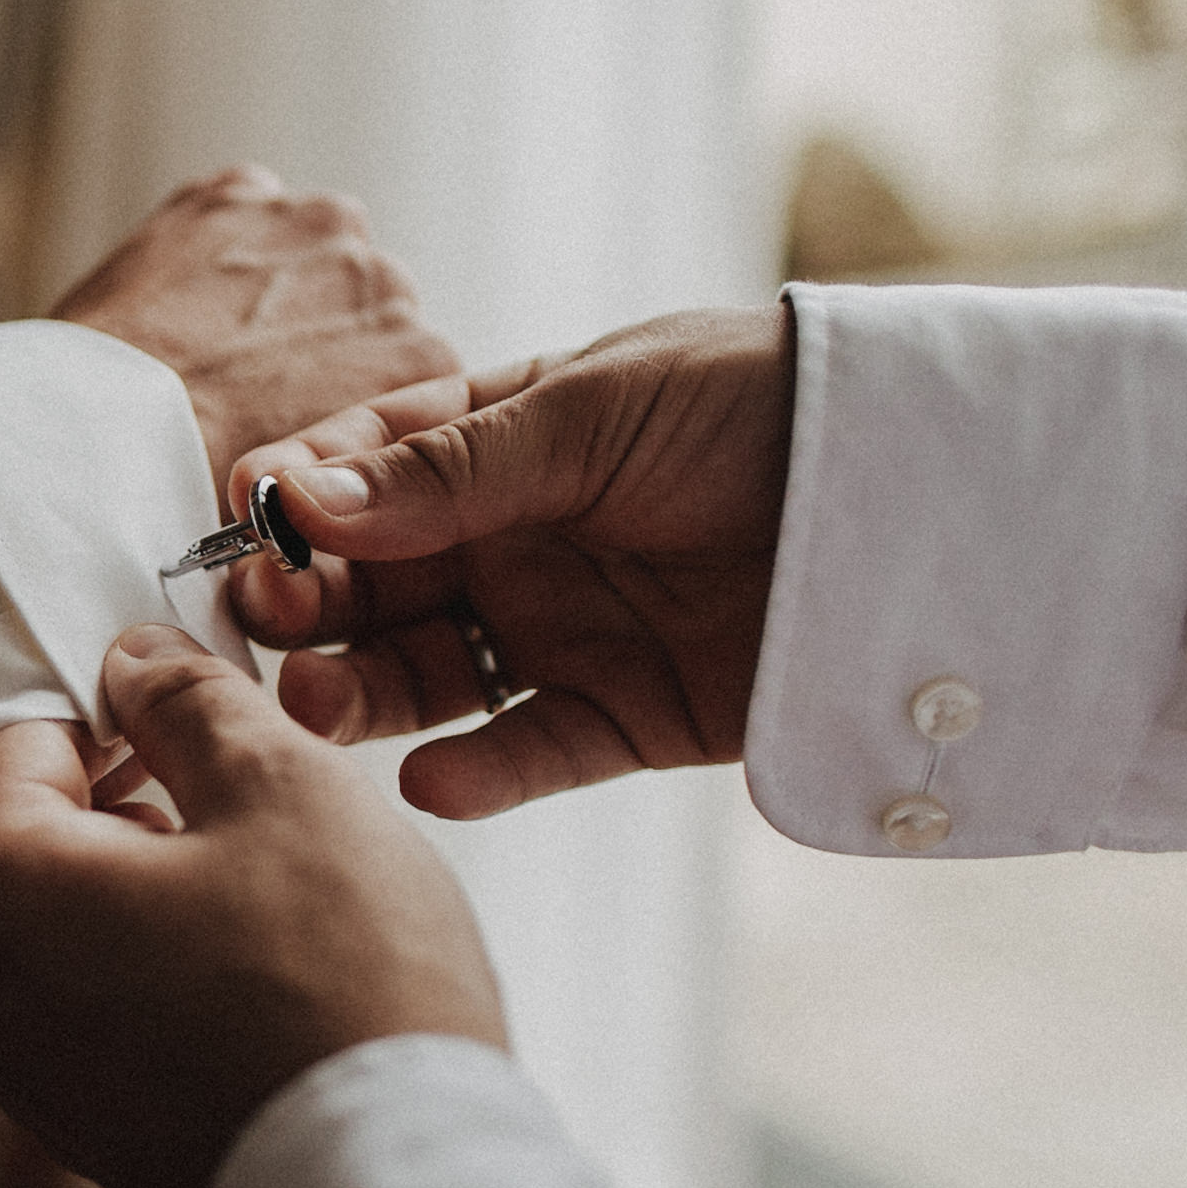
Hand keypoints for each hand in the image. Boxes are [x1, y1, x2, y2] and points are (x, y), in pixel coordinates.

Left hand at [0, 625, 502, 1187]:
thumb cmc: (338, 990)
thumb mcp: (281, 788)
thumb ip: (189, 702)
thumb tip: (136, 661)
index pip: (5, 736)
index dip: (96, 703)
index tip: (172, 702)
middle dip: (64, 780)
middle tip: (176, 761)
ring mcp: (1, 1055)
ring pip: (12, 908)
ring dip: (90, 857)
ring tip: (212, 846)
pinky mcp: (56, 1108)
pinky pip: (47, 984)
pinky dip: (104, 938)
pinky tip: (211, 931)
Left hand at [56, 168, 458, 515]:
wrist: (98, 437)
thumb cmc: (193, 494)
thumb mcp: (312, 504)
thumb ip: (352, 463)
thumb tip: (332, 477)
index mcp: (424, 362)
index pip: (405, 369)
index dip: (347, 393)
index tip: (297, 415)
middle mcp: (387, 282)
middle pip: (362, 303)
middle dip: (316, 332)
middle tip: (244, 380)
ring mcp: (313, 225)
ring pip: (307, 248)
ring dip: (271, 279)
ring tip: (206, 337)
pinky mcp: (240, 193)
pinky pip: (242, 207)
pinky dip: (216, 238)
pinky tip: (176, 293)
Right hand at [224, 305, 792, 819]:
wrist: (933, 491)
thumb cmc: (758, 407)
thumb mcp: (596, 414)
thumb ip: (450, 471)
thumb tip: (297, 500)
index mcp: (499, 441)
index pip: (362, 474)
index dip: (300, 501)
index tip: (253, 526)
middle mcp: (511, 541)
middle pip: (373, 585)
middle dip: (310, 607)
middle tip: (274, 627)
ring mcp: (562, 630)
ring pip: (427, 677)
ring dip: (363, 692)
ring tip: (321, 706)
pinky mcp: (624, 717)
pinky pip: (530, 753)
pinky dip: (479, 776)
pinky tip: (435, 780)